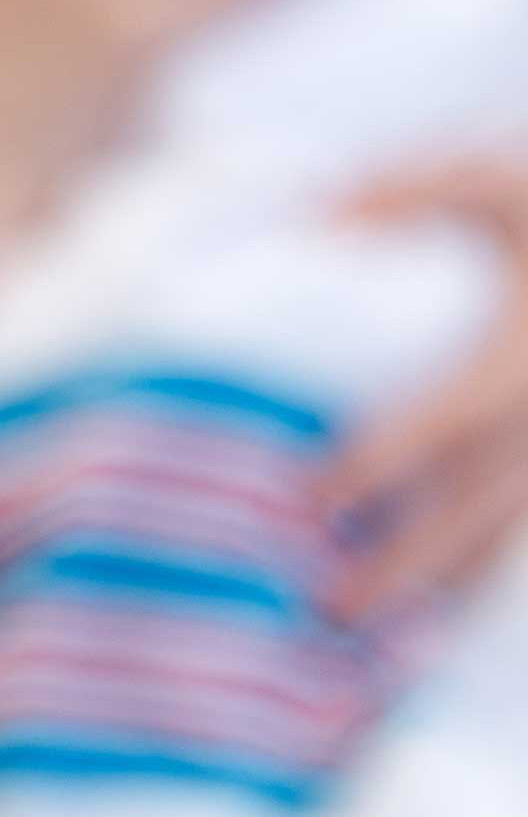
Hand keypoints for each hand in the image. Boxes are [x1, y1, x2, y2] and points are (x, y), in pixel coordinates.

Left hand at [329, 158, 527, 620]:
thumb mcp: (492, 179)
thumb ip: (406, 190)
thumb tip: (310, 214)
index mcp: (527, 354)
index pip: (451, 419)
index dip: (382, 459)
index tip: (311, 496)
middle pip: (477, 502)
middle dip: (403, 560)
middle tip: (323, 605)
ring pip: (505, 530)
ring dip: (439, 586)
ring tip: (361, 637)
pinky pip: (521, 525)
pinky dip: (475, 573)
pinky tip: (423, 619)